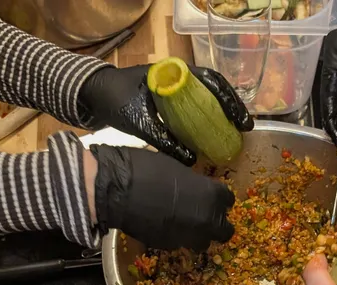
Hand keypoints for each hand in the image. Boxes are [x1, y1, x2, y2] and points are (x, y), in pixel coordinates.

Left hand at [80, 65, 252, 165]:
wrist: (91, 94)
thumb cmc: (114, 99)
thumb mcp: (138, 120)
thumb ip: (163, 139)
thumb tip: (191, 159)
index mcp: (174, 73)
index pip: (211, 81)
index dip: (229, 100)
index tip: (241, 120)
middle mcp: (178, 77)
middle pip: (214, 89)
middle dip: (231, 108)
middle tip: (245, 128)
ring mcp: (175, 88)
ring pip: (206, 98)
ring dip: (221, 114)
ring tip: (235, 132)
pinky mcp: (169, 101)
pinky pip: (194, 108)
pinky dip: (206, 120)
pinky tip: (213, 135)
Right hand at [91, 144, 234, 250]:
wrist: (117, 188)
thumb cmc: (146, 168)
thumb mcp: (179, 169)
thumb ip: (195, 185)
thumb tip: (194, 191)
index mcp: (212, 195)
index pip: (228, 201)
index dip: (220, 201)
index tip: (212, 199)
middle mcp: (207, 220)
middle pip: (224, 231)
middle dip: (216, 225)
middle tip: (204, 217)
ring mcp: (189, 236)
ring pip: (203, 242)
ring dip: (197, 235)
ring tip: (183, 224)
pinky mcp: (169, 246)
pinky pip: (179, 243)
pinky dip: (175, 237)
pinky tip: (163, 226)